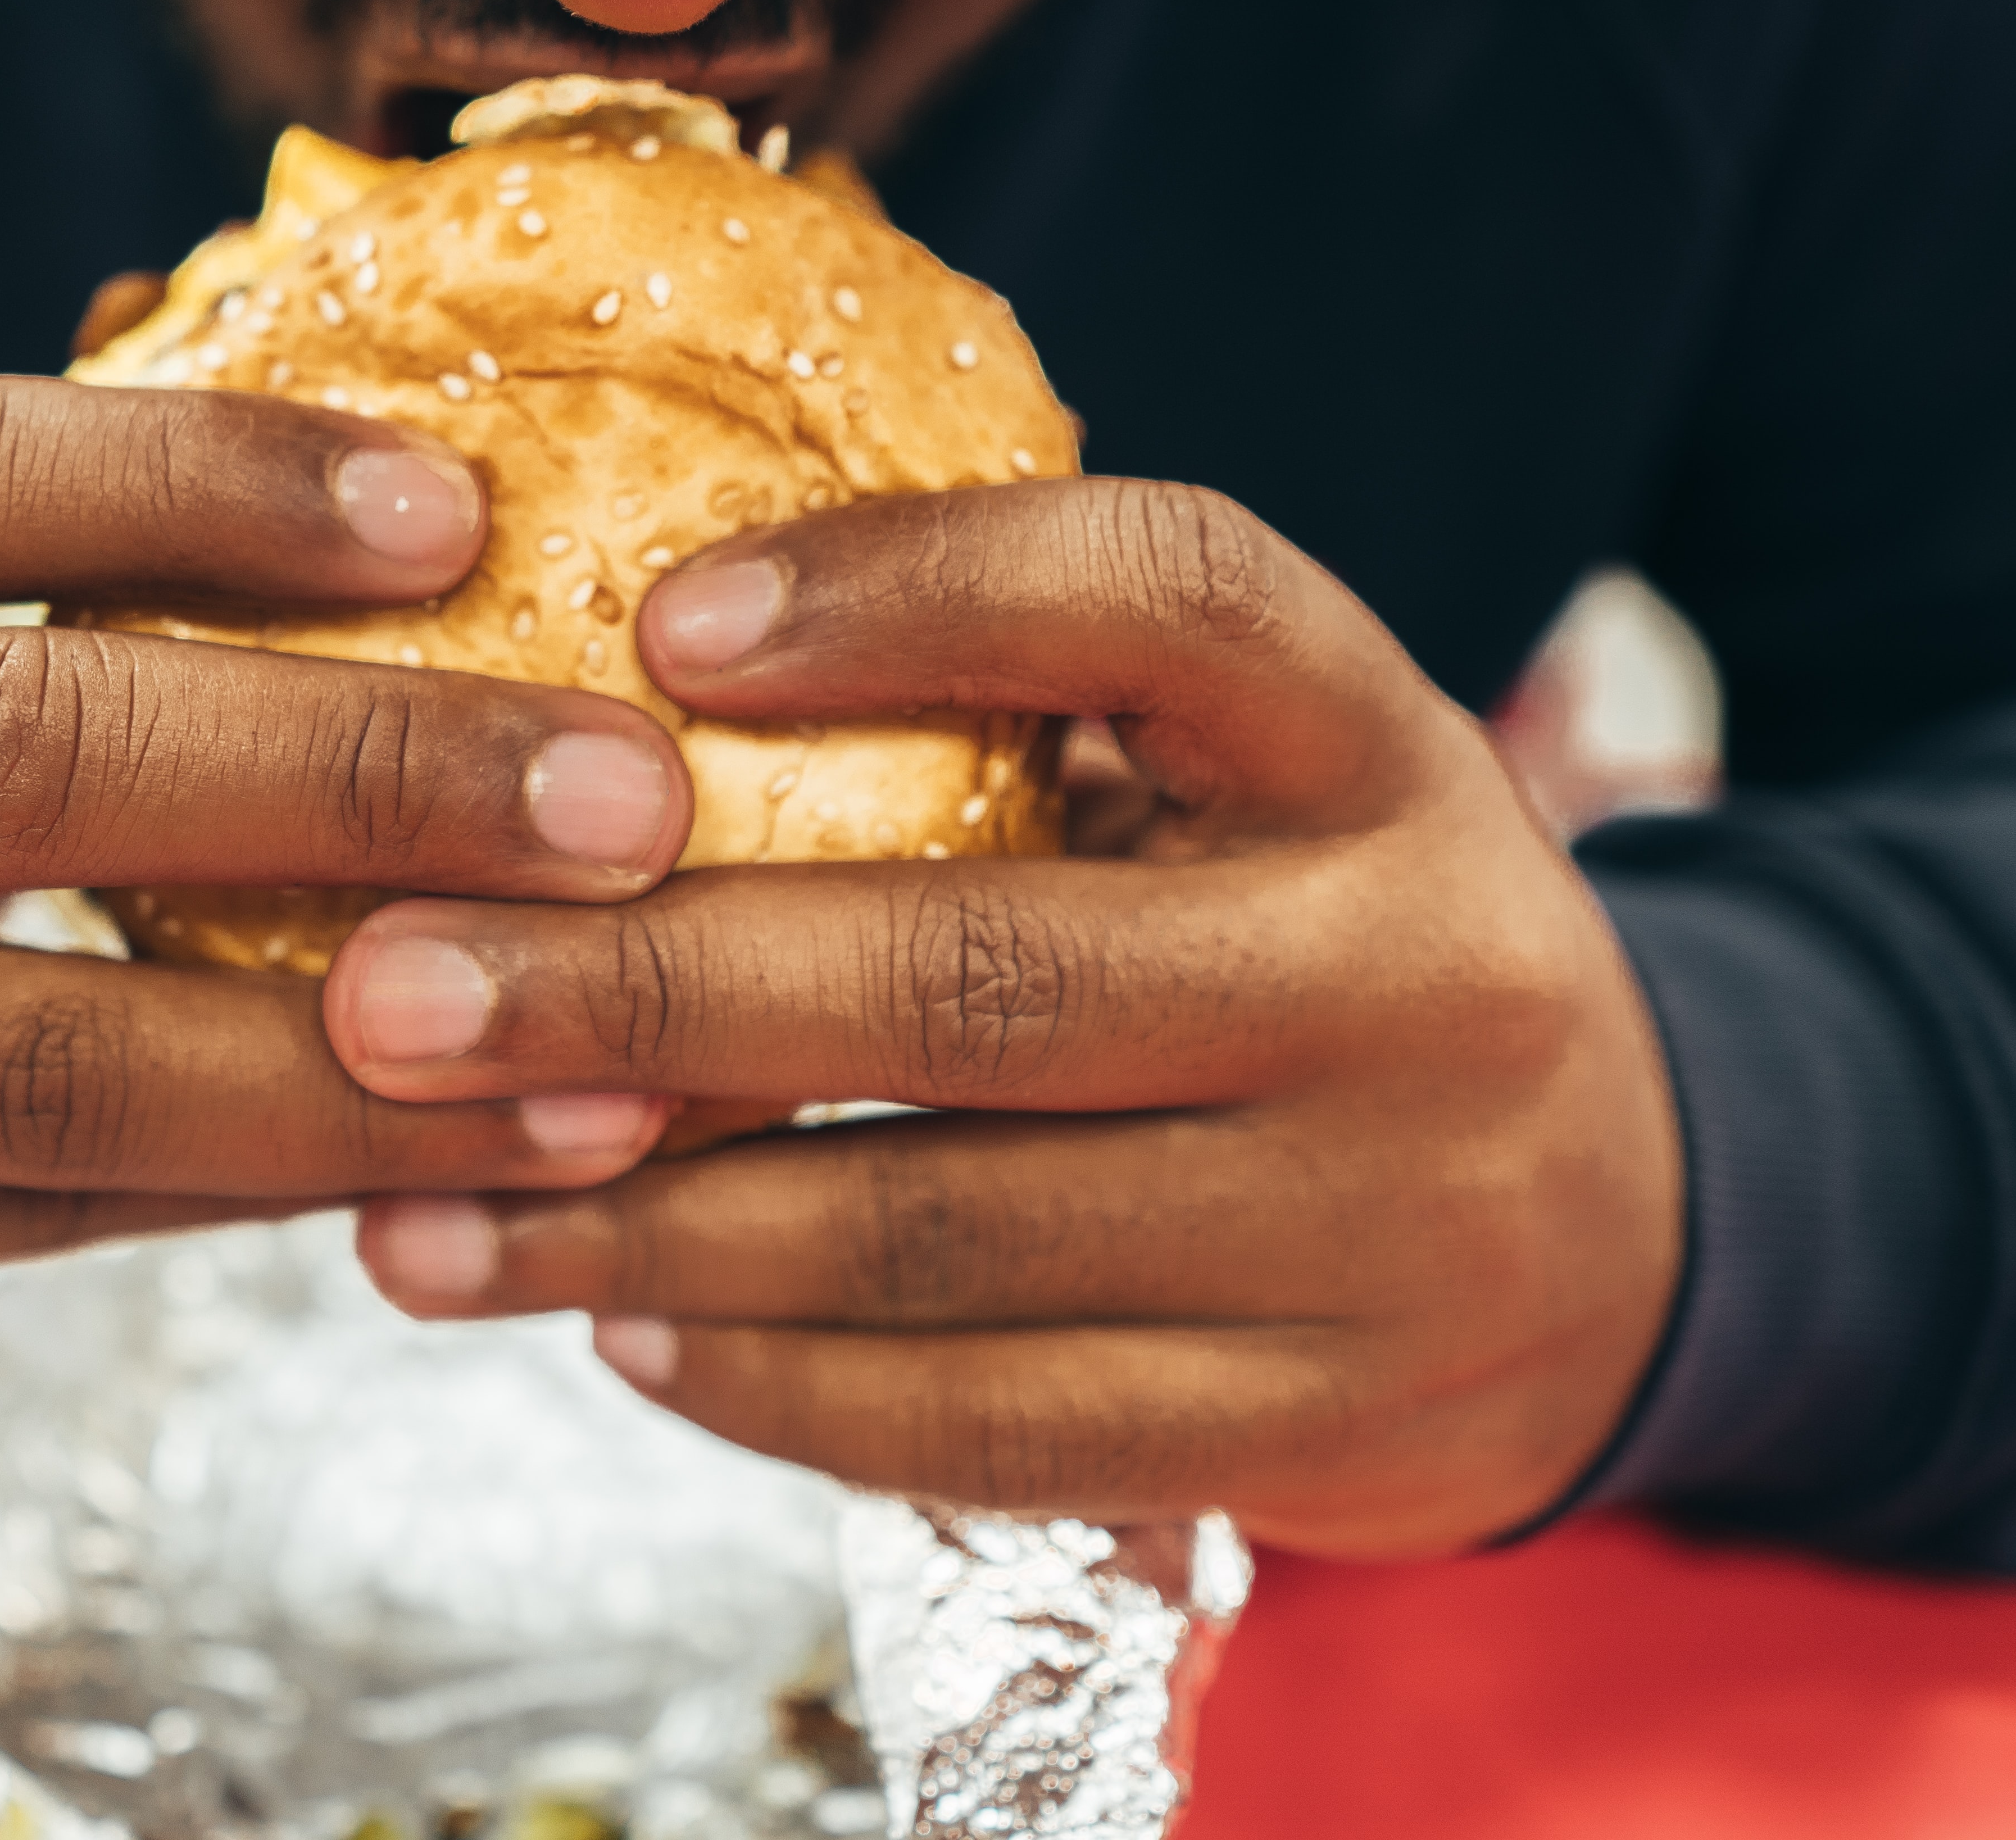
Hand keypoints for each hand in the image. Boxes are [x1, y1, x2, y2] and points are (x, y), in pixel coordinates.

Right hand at [0, 377, 696, 1354]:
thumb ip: (23, 580)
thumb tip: (439, 532)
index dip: (204, 478)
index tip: (461, 510)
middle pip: (16, 749)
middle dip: (354, 772)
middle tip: (631, 800)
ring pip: (50, 1053)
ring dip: (358, 1060)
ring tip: (608, 1052)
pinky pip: (49, 1213)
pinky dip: (269, 1183)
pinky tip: (456, 1160)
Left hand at [329, 477, 1683, 1556]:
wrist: (1632, 1229)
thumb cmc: (1322, 948)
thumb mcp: (1248, 791)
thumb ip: (1024, 734)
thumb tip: (604, 706)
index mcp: (1382, 751)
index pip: (1168, 600)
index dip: (913, 589)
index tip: (654, 622)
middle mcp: (1412, 974)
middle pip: (981, 971)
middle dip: (643, 989)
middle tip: (383, 994)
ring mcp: (1387, 1222)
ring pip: (948, 1232)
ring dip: (644, 1233)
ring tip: (414, 1214)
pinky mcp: (1334, 1426)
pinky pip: (995, 1422)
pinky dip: (774, 1382)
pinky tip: (615, 1329)